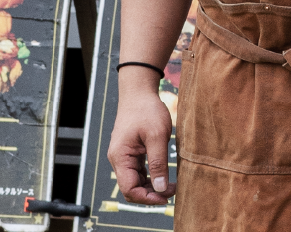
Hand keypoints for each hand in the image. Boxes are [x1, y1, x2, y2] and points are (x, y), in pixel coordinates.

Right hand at [108, 76, 175, 204]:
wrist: (138, 92)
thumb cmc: (147, 110)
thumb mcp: (157, 136)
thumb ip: (159, 163)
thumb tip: (161, 189)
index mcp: (120, 156)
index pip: (129, 189)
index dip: (147, 198)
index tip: (166, 196)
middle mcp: (118, 159)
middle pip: (131, 188)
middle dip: (151, 194)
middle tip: (172, 190)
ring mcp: (123, 156)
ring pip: (134, 181)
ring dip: (151, 186)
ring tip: (171, 184)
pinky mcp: (130, 153)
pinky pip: (137, 172)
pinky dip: (150, 177)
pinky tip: (164, 175)